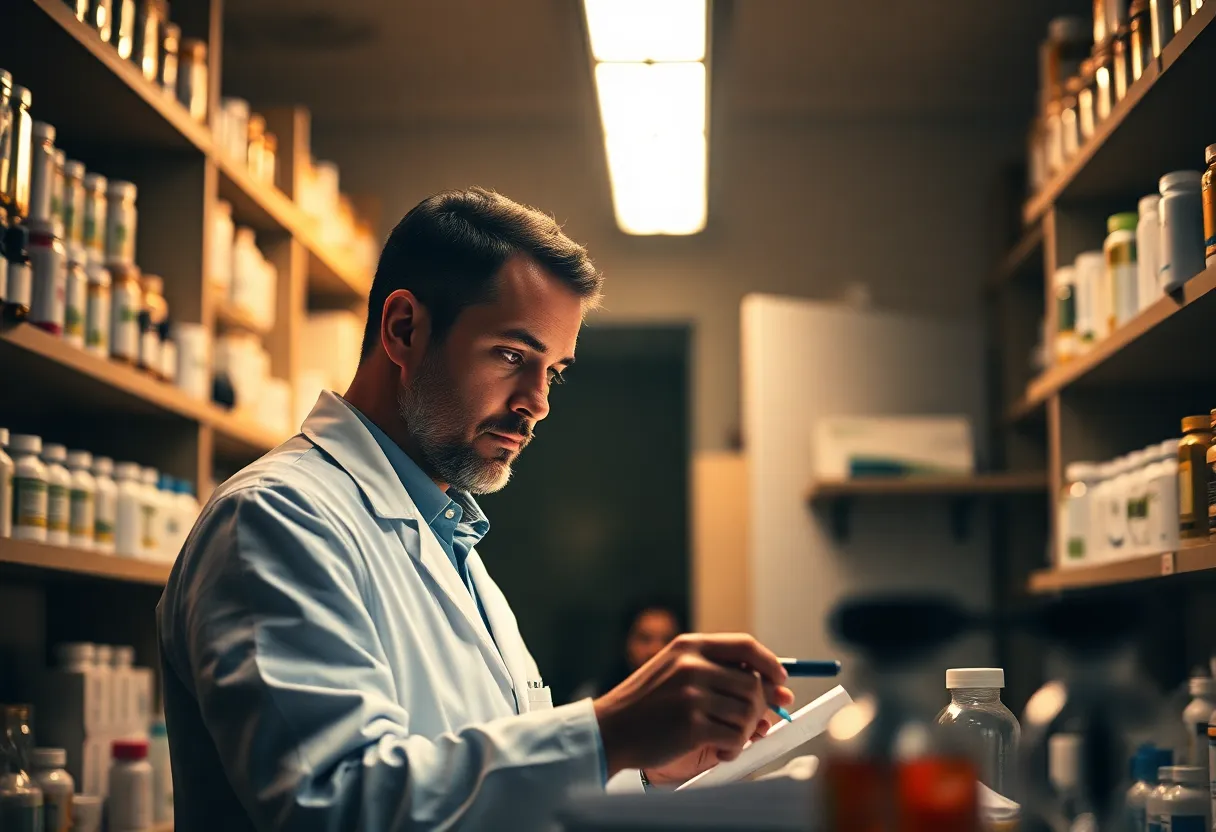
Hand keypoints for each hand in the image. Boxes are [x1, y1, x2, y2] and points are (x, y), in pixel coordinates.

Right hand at [592, 633, 794, 778]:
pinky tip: (719, 751)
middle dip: (760, 708)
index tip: (781, 681)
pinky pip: (734, 738)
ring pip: (747, 714)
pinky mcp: (691, 725)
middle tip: (756, 724)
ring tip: (729, 740)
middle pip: (752, 684)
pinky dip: (733, 750)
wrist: (610, 729)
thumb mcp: (675, 670)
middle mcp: (693, 665)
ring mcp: (692, 695)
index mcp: (690, 646)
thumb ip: (717, 672)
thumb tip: (774, 689)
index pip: (746, 646)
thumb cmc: (647, 703)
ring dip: (746, 733)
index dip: (770, 664)